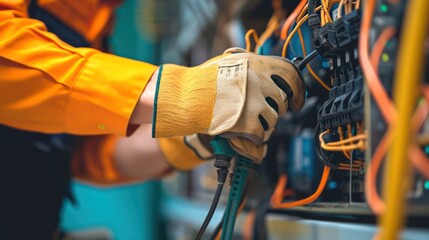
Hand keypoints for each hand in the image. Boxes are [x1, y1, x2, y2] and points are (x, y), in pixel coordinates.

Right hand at [152, 48, 304, 145]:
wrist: (185, 98)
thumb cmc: (202, 81)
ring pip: (273, 120)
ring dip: (264, 124)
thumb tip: (270, 71)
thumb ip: (250, 64)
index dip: (297, 90)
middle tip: (261, 113)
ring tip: (247, 122)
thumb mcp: (228, 62)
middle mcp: (259, 82)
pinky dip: (255, 137)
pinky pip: (262, 134)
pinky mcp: (248, 123)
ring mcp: (254, 103)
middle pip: (281, 101)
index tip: (296, 101)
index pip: (291, 76)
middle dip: (274, 109)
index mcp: (256, 64)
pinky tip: (244, 133)